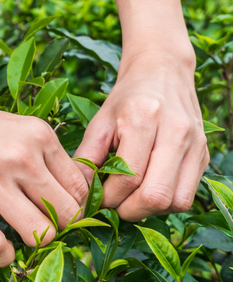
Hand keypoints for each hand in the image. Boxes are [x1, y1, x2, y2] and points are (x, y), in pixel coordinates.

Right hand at [0, 94, 88, 266]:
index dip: (77, 207)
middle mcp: (21, 157)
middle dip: (60, 226)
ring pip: (43, 234)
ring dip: (35, 241)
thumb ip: (48, 156)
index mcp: (40, 136)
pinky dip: (3, 256)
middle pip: (68, 214)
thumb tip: (77, 193)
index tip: (62, 213)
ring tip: (19, 231)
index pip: (81, 188)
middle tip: (42, 222)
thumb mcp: (20, 128)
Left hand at [74, 48, 208, 220]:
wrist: (162, 71)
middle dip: (129, 210)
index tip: (95, 200)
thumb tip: (77, 191)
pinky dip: (165, 203)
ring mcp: (195, 144)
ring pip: (176, 201)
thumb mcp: (100, 120)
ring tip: (129, 200)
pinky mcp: (204, 155)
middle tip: (111, 206)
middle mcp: (176, 132)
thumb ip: (87, 155)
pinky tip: (146, 191)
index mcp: (144, 118)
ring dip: (149, 210)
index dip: (109, 197)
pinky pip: (187, 195)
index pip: (128, 177)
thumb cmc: (127, 97)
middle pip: (156, 195)